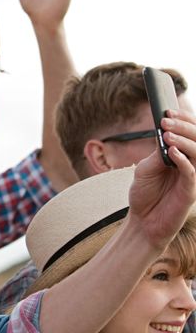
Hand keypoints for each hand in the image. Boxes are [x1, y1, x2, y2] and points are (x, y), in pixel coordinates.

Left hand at [126, 110, 195, 250]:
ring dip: (184, 140)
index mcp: (182, 156)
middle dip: (184, 126)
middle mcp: (191, 164)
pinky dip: (183, 160)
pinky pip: (191, 172)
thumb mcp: (146, 168)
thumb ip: (157, 152)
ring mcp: (192, 177)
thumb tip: (164, 132)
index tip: (168, 110)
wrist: (142, 222)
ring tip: (167, 134)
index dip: (183, 121)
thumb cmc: (145, 194)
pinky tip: (171, 152)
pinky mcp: (190, 191)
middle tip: (167, 119)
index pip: (189, 134)